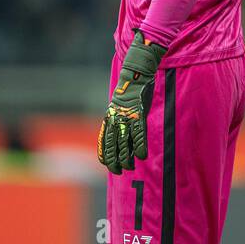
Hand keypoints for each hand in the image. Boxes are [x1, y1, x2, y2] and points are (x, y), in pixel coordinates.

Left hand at [97, 30, 166, 173]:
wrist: (135, 72)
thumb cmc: (130, 88)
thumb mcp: (121, 103)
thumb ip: (120, 117)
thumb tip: (123, 130)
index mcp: (110, 116)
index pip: (103, 139)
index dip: (105, 152)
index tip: (107, 164)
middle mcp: (115, 117)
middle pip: (112, 143)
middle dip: (114, 159)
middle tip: (118, 171)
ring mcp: (126, 116)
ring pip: (123, 141)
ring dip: (126, 157)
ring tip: (129, 167)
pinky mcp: (138, 113)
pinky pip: (138, 134)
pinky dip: (139, 146)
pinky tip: (141, 156)